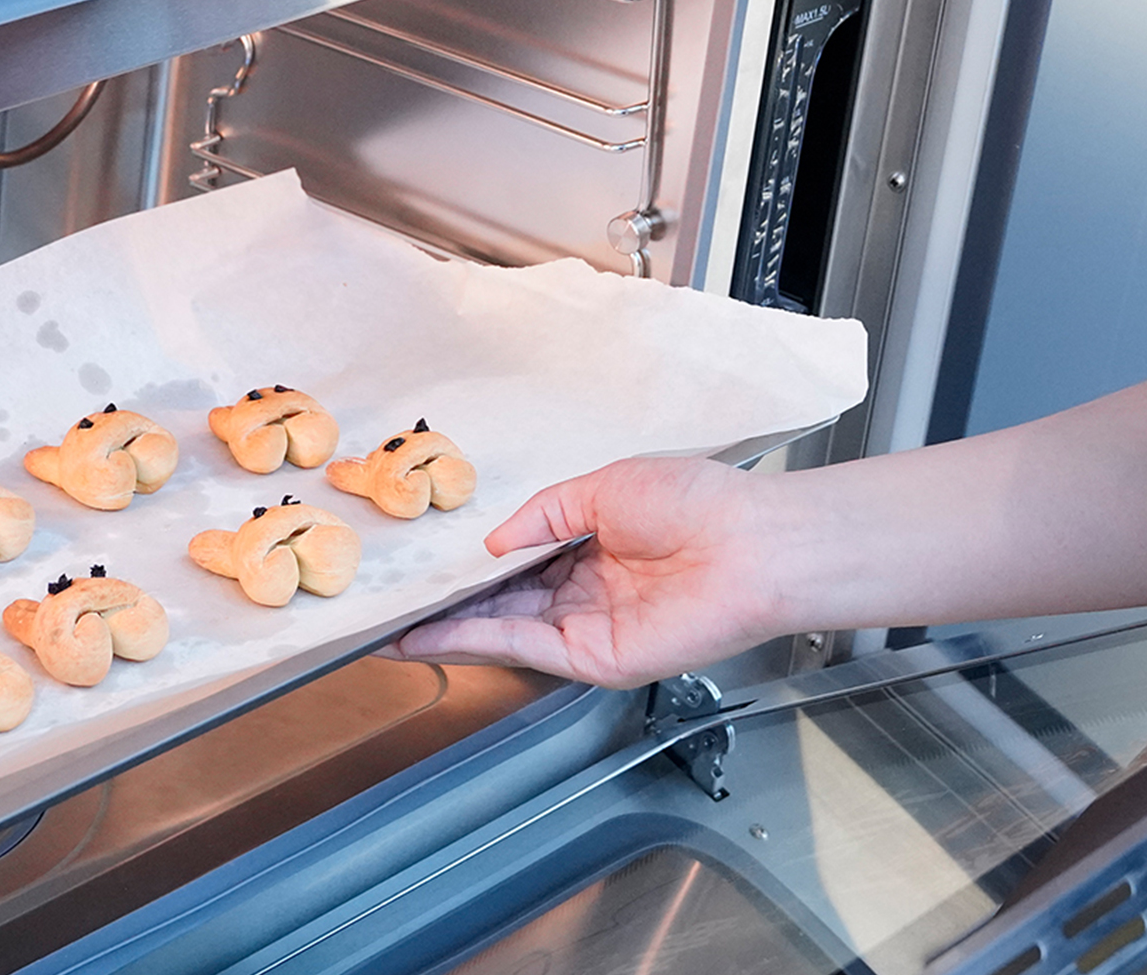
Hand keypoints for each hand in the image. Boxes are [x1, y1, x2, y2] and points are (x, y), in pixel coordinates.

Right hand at [387, 456, 789, 687]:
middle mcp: (590, 594)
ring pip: (505, 630)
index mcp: (596, 549)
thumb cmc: (700, 504)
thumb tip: (492, 542)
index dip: (474, 568)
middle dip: (449, 604)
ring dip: (449, 629)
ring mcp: (591, 629)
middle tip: (395, 604)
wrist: (752, 544)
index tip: (430, 566)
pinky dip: (477, 640)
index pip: (521, 565)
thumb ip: (543, 515)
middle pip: (505, 603)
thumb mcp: (604, 487)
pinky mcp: (597, 658)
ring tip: (394, 627)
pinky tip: (436, 633)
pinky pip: (525, 647)